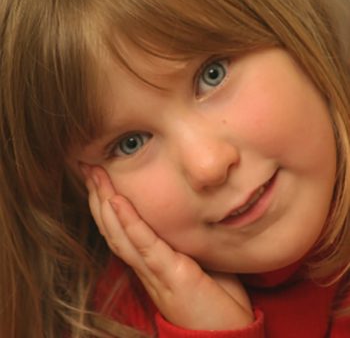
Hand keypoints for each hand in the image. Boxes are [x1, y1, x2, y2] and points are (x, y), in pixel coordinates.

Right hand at [85, 165, 252, 330]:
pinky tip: (117, 201)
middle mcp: (146, 266)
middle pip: (114, 228)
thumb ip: (186, 242)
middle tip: (88, 168)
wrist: (226, 336)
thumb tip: (187, 217)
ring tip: (95, 176)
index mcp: (151, 263)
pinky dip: (129, 223)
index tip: (100, 178)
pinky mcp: (171, 275)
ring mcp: (155, 271)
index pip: (122, 231)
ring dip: (105, 204)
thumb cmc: (215, 301)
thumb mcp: (198, 264)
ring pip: (121, 234)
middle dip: (98, 196)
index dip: (107, 205)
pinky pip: (145, 245)